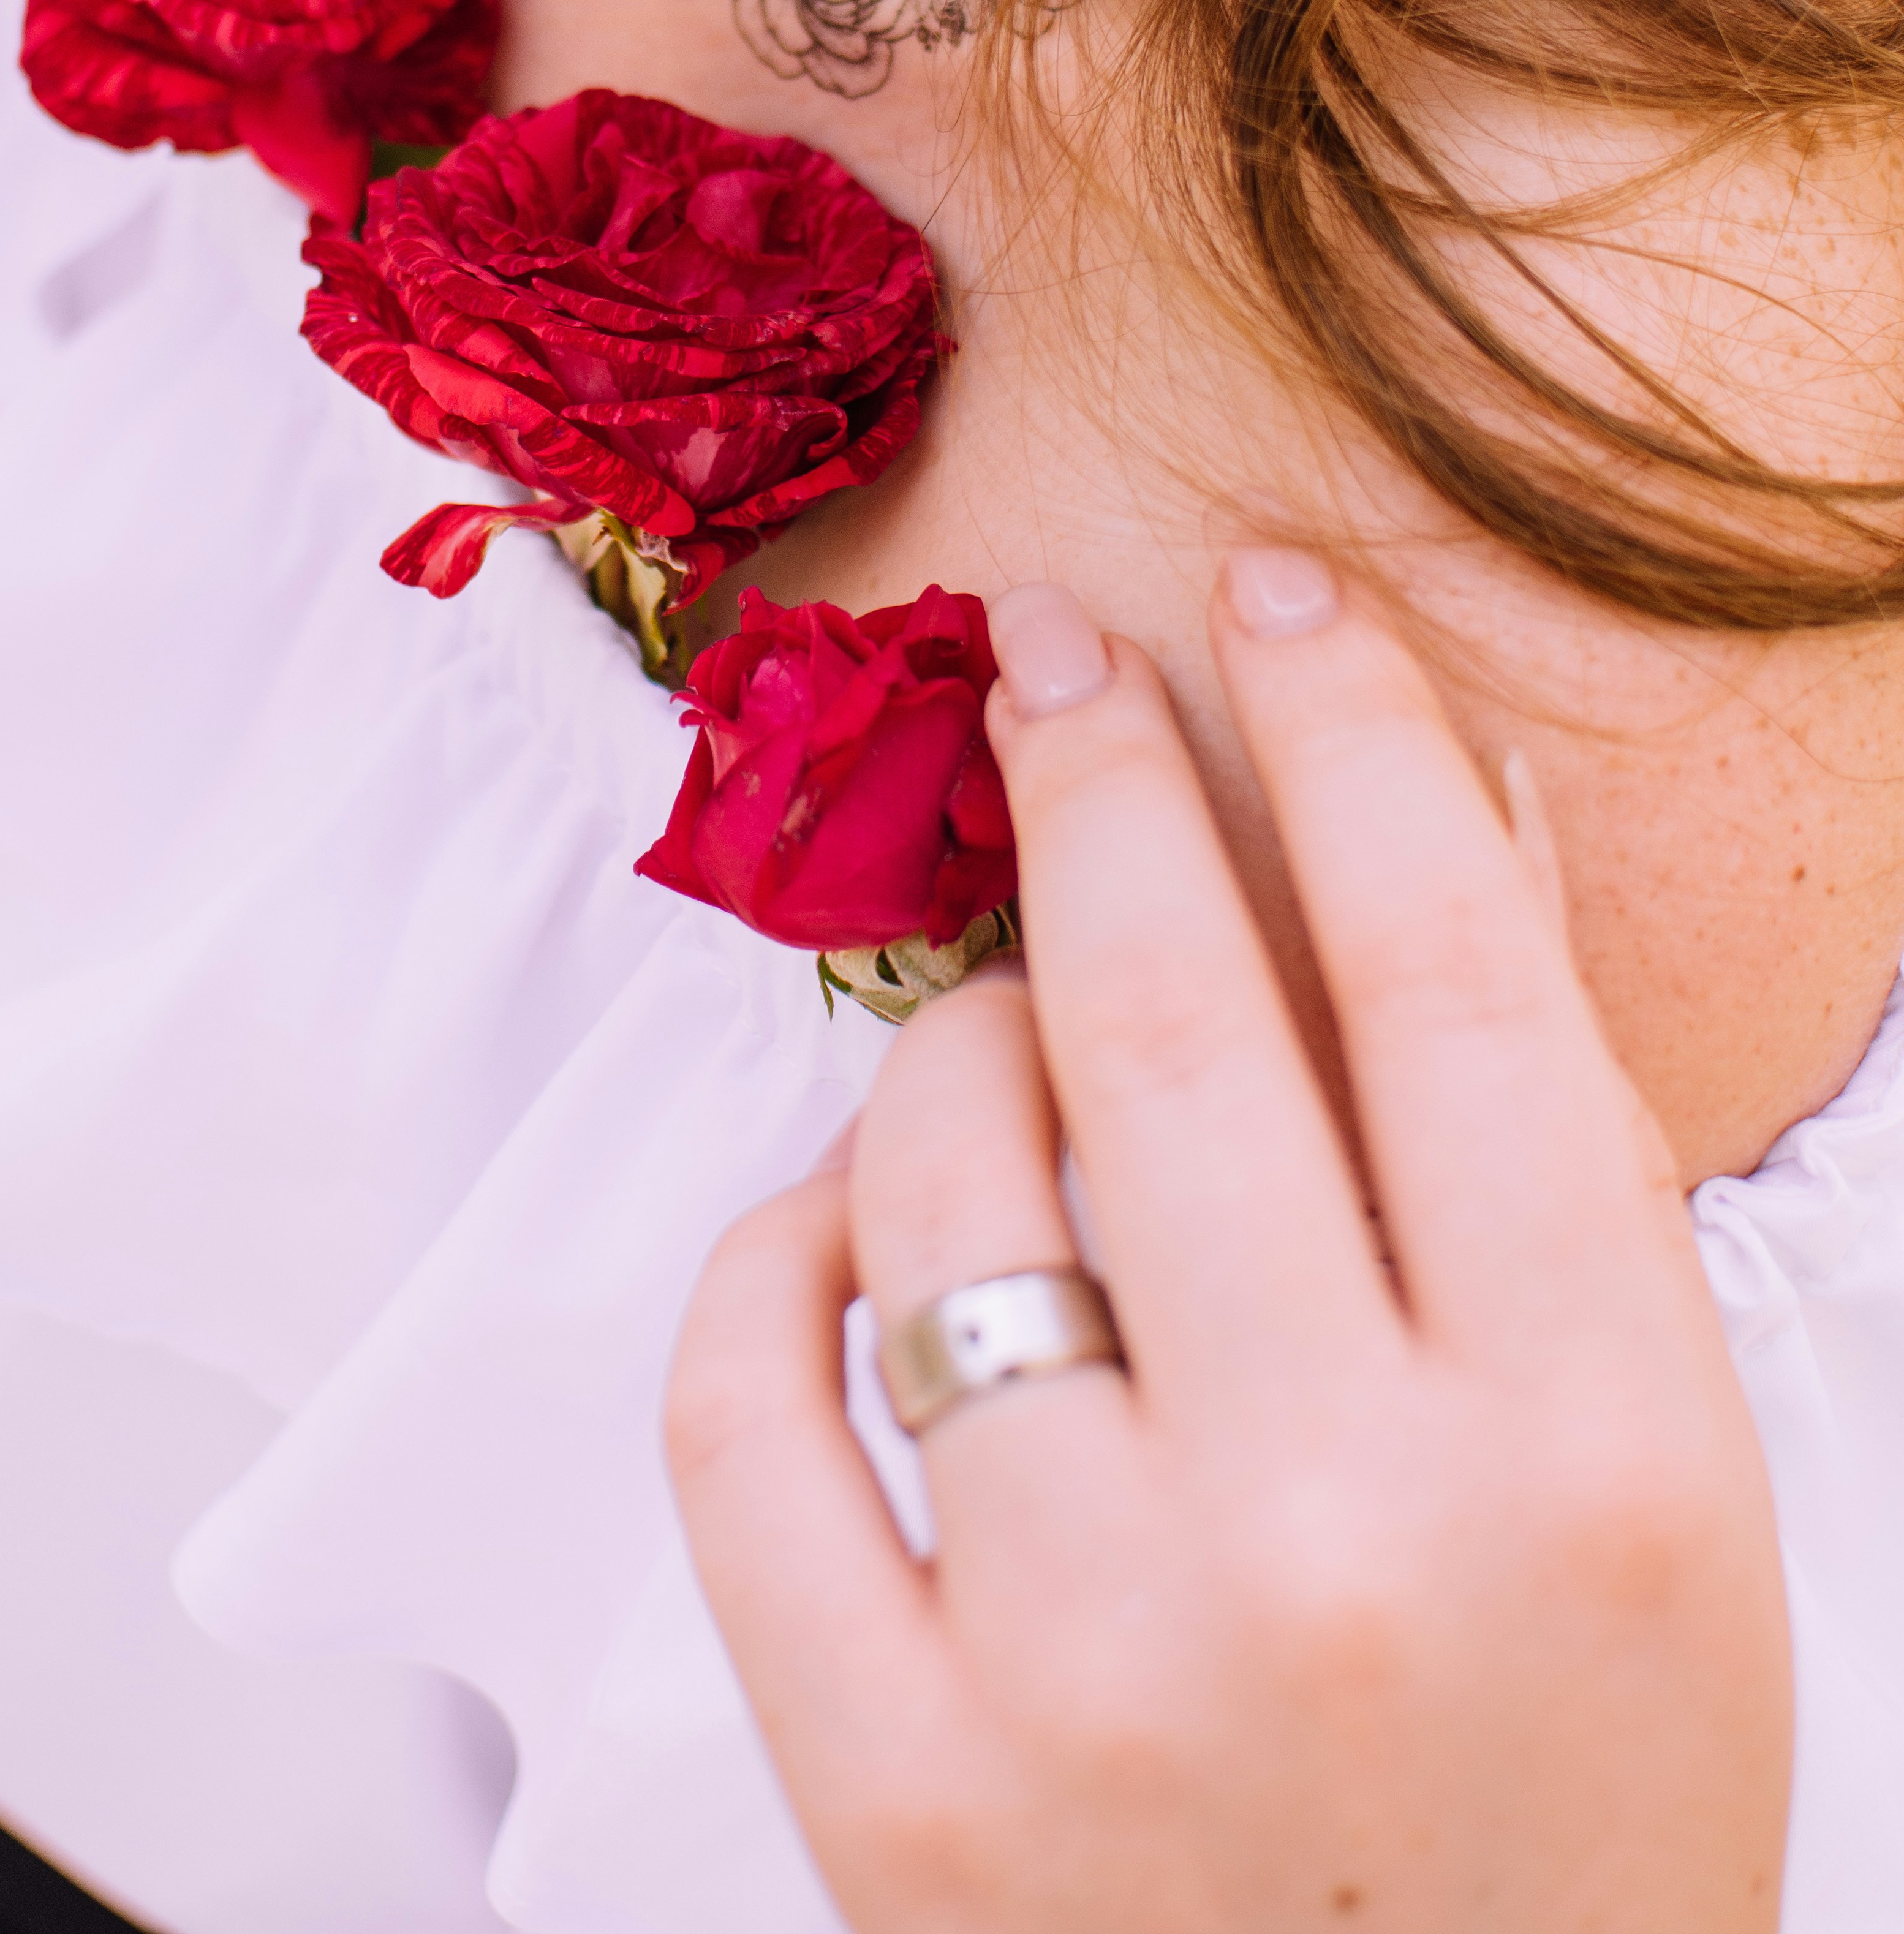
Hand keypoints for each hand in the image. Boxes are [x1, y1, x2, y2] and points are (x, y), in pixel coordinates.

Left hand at [666, 553, 1790, 1932]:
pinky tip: (835, 1232)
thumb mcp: (1655, 1483)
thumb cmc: (1571, 1806)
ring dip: (951, 1054)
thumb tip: (1460, 808)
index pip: (1448, 975)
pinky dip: (769, 1259)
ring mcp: (1099, 1670)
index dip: (1344, 733)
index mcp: (1589, 1461)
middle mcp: (1347, 1548)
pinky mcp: (894, 1790)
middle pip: (1171, 1024)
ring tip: (1002, 1045)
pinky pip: (749, 1402)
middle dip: (1101, 783)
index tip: (1266, 598)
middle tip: (1056, 660)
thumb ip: (1559, 1143)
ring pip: (935, 1183)